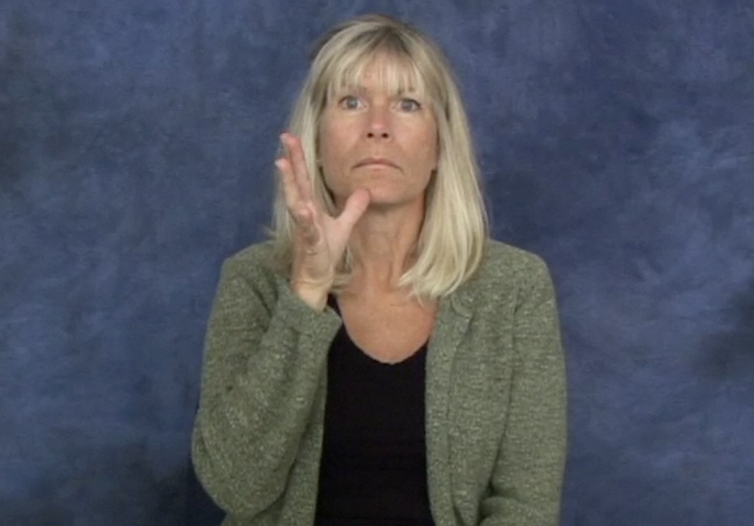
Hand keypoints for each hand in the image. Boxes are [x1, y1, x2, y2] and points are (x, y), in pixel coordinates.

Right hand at [276, 133, 370, 309]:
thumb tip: (364, 190)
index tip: (290, 136)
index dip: (298, 157)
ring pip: (295, 201)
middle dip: (291, 160)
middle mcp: (304, 213)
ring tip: (283, 164)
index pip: (303, 177)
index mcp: (310, 206)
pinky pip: (307, 229)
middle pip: (296, 182)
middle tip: (285, 137)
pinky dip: (304, 219)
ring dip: (289, 183)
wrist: (317, 278)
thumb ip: (353, 208)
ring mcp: (304, 227)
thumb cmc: (324, 252)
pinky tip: (304, 209)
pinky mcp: (310, 243)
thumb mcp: (343, 226)